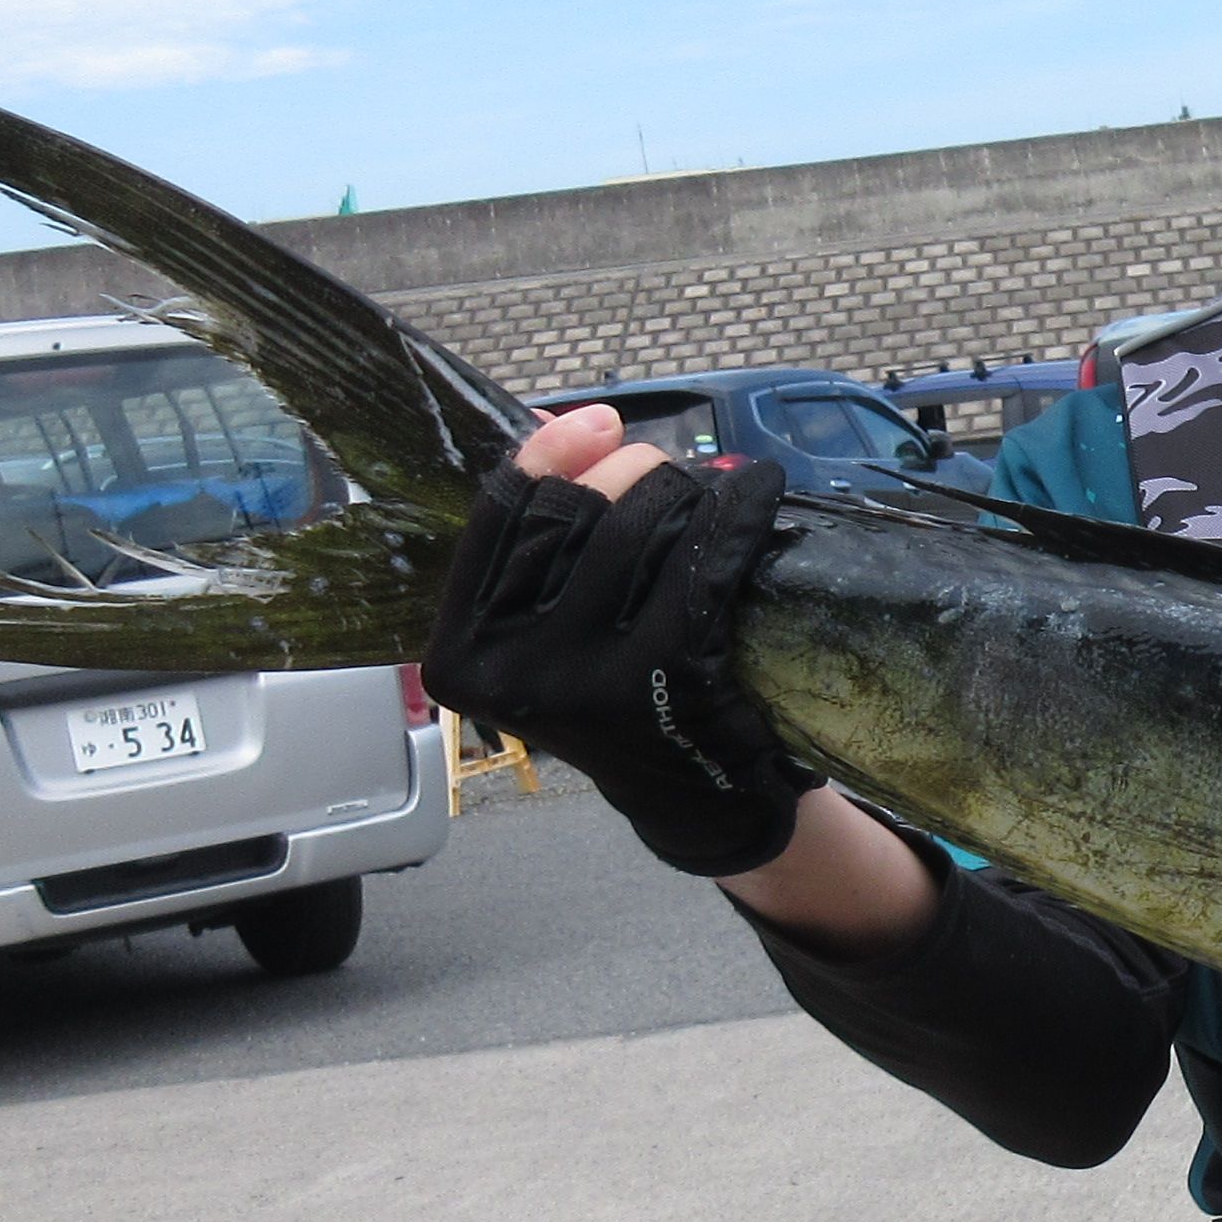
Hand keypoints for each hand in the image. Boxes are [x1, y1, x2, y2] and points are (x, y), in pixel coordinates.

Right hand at [480, 412, 939, 949]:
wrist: (693, 801)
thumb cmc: (621, 697)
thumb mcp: (551, 633)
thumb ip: (542, 546)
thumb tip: (569, 425)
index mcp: (462, 651)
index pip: (499, 518)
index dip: (548, 451)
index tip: (596, 420)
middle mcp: (506, 669)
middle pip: (572, 510)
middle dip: (632, 471)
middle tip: (672, 473)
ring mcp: (580, 680)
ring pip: (638, 527)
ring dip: (687, 492)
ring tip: (715, 495)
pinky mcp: (660, 681)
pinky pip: (700, 565)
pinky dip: (736, 517)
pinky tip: (759, 496)